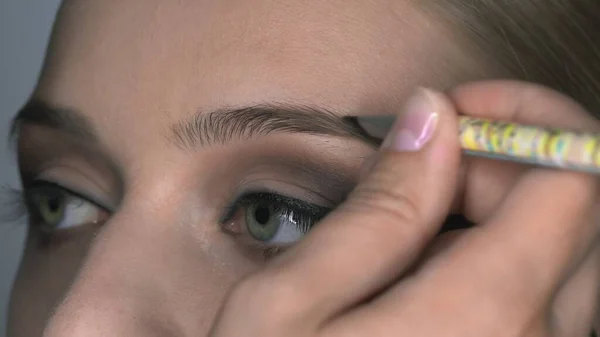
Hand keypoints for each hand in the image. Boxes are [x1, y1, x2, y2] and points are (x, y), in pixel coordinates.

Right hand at [209, 81, 599, 336]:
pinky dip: (500, 259)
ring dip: (502, 214)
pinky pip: (545, 301)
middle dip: (507, 166)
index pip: (572, 174)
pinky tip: (428, 273)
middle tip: (425, 169)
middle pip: (580, 212)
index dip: (519, 122)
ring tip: (416, 225)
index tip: (451, 116)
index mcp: (481, 318)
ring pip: (566, 257)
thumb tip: (432, 120)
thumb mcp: (290, 306)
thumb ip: (377, 210)